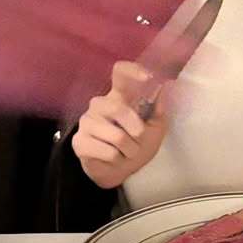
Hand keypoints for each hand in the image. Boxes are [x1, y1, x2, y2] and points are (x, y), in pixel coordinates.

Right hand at [72, 61, 169, 188]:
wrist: (121, 171)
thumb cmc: (139, 145)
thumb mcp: (155, 128)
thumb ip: (157, 110)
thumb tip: (163, 87)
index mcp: (119, 96)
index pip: (120, 72)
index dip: (133, 71)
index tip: (148, 78)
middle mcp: (100, 104)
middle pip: (118, 108)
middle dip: (137, 130)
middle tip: (139, 141)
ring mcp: (87, 122)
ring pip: (116, 136)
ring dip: (130, 150)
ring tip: (127, 152)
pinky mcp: (79, 142)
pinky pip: (107, 152)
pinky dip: (117, 160)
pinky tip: (113, 159)